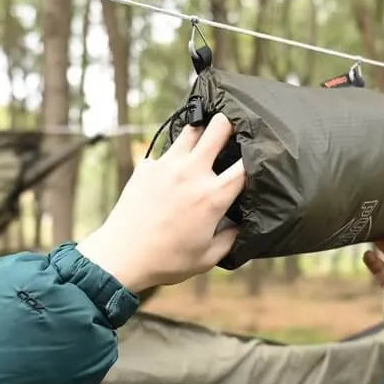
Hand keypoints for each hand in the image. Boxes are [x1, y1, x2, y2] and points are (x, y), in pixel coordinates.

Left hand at [77, 115, 244, 293]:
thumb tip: (241, 222)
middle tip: (235, 128)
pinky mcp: (146, 167)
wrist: (121, 257)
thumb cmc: (168, 261)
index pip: (246, 164)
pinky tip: (174, 170)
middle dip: (230, 122)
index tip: (261, 155)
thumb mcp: (208, 257)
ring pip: (191, 130)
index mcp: (213, 196)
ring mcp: (167, 166)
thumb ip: (231, 237)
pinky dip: (174, 157)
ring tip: (205, 142)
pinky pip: (166, 152)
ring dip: (202, 134)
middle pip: (219, 127)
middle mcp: (192, 173)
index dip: (258, 155)